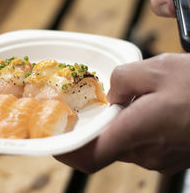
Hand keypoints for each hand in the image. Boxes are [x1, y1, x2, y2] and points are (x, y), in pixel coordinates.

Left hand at [54, 53, 189, 173]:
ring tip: (132, 99)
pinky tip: (148, 108)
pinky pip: (144, 143)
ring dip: (120, 124)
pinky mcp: (174, 156)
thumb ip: (122, 79)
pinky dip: (137, 128)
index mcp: (138, 131)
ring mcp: (163, 158)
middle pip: (107, 146)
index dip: (68, 151)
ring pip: (126, 143)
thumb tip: (113, 93)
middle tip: (93, 105)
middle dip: (98, 126)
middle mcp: (148, 152)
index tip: (54, 141)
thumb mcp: (155, 69)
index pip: (91, 156)